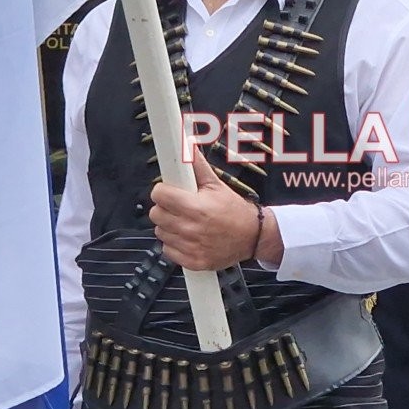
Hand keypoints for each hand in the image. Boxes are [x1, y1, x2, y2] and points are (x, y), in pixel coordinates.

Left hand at [150, 154, 266, 270]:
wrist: (252, 236)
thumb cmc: (234, 210)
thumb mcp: (216, 185)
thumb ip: (197, 167)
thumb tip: (187, 146)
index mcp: (197, 207)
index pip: (159, 195)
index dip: (163, 190)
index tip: (169, 191)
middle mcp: (192, 228)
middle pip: (156, 214)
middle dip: (164, 207)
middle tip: (177, 206)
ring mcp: (191, 247)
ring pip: (160, 232)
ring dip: (168, 226)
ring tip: (184, 221)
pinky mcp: (192, 262)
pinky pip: (167, 250)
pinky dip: (174, 244)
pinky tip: (186, 237)